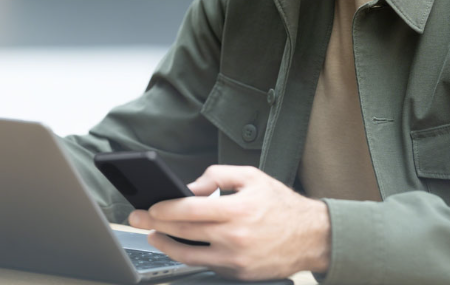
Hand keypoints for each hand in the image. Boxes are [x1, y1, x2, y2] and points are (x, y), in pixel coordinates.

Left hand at [128, 165, 330, 280]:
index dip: (164, 208)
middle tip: (138, 218)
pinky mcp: (238, 274)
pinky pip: (206, 265)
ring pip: (189, 255)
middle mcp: (235, 237)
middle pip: (184, 232)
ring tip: (154, 236)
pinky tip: (180, 246)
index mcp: (237, 209)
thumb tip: (190, 186)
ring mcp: (236, 259)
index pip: (190, 209)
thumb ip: (217, 176)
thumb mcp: (251, 177)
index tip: (150, 206)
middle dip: (155, 225)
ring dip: (166, 245)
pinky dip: (191, 256)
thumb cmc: (281, 205)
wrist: (312, 237)